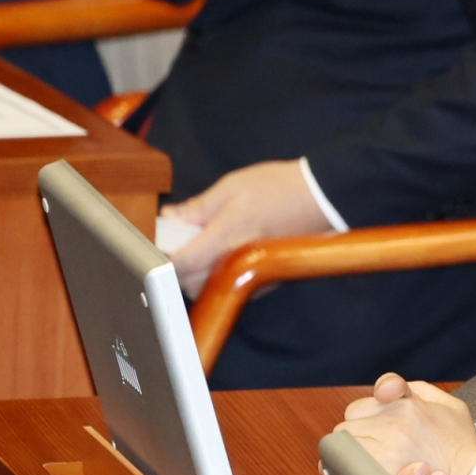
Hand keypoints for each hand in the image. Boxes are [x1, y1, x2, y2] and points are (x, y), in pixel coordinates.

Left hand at [164, 160, 331, 297]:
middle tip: (176, 243)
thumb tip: (170, 217)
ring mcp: (251, 272)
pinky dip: (216, 275)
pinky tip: (220, 252)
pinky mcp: (263, 277)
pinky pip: (229, 284)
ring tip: (198, 247)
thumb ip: (197, 207)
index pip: (179, 263)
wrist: (322, 197)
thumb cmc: (280, 187)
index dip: (160, 259)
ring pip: (208, 288)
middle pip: (190, 283)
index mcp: (225, 236)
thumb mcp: (232, 186)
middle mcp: (237, 261)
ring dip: (195, 274)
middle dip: (176, 268)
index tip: (153, 248)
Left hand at [334, 374, 475, 474]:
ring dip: (349, 459)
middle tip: (371, 449)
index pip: (359, 407)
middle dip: (355, 438)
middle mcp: (393, 427)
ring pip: (343, 454)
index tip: (366, 428)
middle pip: (345, 430)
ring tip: (366, 467)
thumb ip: (417, 389)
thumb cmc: (462, 445)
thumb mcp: (449, 404)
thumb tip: (387, 389)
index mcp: (407, 406)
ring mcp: (387, 455)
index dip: (362, 416)